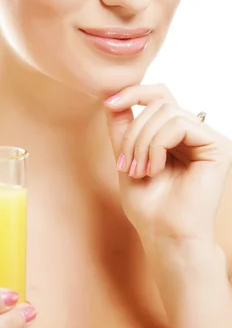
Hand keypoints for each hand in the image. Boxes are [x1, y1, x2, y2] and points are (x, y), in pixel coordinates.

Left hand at [105, 84, 231, 245]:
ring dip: (142, 141)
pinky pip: (178, 124)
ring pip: (166, 111)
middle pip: (159, 102)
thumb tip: (111, 94)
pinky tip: (156, 169)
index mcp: (175, 134)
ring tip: (139, 170)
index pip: (159, 96)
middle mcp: (194, 133)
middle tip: (126, 164)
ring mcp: (207, 139)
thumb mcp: (126, 155)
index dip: (134, 93)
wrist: (165, 235)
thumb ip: (122, 125)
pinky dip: (157, 145)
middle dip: (134, 131)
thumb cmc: (149, 204)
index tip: (109, 103)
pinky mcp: (218, 146)